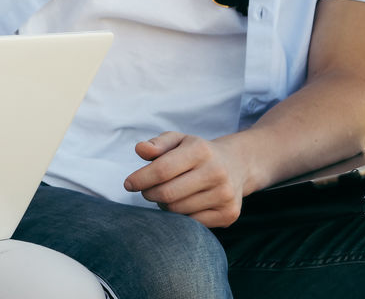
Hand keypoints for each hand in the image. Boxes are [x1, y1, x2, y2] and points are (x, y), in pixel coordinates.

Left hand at [123, 132, 248, 227]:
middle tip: (147, 190)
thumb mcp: (178, 140)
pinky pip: (193, 223)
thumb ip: (157, 144)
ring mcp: (225, 195)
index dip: (140, 179)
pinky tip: (182, 204)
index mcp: (200, 150)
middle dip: (149, 194)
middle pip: (168, 194)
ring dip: (164, 205)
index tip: (128, 184)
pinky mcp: (229, 214)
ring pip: (178, 210)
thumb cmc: (197, 152)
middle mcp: (216, 173)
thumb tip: (140, 149)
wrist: (236, 165)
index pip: (162, 170)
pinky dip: (180, 217)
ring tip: (167, 194)